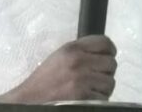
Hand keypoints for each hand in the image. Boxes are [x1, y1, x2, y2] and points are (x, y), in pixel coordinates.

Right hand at [0, 35, 116, 103]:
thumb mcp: (60, 56)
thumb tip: (103, 53)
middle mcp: (79, 61)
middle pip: (111, 63)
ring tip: (90, 89)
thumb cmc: (45, 80)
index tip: (108, 56)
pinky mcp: (84, 97)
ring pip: (110, 82)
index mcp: (72, 48)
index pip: (104, 42)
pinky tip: (86, 98)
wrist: (30, 100)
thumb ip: (80, 51)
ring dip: (103, 88)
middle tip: (96, 77)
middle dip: (106, 71)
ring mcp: (82, 80)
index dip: (110, 50)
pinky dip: (97, 100)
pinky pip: (103, 98)